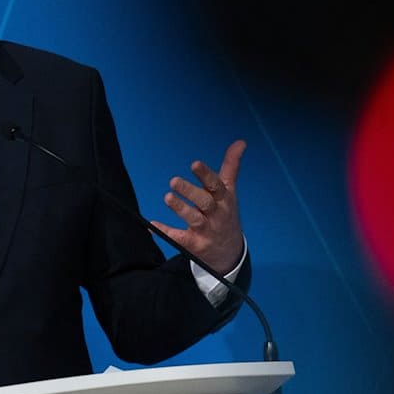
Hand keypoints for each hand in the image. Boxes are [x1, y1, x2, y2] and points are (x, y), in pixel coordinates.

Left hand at [151, 140, 245, 274]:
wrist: (230, 252)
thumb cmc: (226, 214)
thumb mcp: (230, 191)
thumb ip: (231, 166)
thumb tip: (241, 141)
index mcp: (224, 199)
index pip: (216, 185)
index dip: (205, 175)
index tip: (194, 164)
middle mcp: (217, 214)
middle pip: (205, 202)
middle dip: (190, 191)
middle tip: (173, 181)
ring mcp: (206, 230)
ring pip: (194, 219)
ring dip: (180, 209)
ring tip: (167, 197)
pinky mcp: (195, 244)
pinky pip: (180, 238)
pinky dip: (166, 232)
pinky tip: (152, 224)